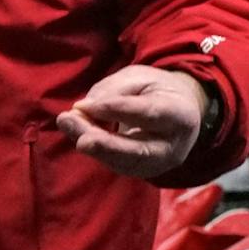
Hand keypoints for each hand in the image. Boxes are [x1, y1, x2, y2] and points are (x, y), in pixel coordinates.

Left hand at [58, 66, 207, 180]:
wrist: (176, 112)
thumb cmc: (156, 91)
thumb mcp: (139, 78)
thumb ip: (114, 91)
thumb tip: (82, 109)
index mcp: (181, 116)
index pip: (149, 114)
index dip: (117, 109)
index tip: (86, 104)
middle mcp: (171, 147)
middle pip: (137, 151)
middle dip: (105, 144)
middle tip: (79, 137)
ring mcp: (155, 165)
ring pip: (121, 161)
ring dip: (92, 145)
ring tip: (67, 123)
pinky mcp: (139, 171)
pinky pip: (113, 163)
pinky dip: (94, 148)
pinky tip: (76, 132)